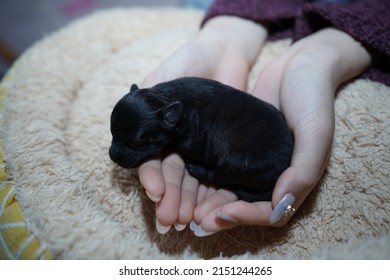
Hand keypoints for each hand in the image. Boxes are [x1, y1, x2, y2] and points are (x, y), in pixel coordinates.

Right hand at [137, 16, 266, 232]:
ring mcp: (197, 147)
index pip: (151, 158)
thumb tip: (128, 134)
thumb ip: (146, 104)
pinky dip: (209, 192)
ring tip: (186, 221)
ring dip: (186, 201)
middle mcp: (175, 142)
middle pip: (170, 175)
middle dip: (169, 198)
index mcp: (157, 129)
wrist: (225, 54)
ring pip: (190, 180)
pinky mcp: (218, 149)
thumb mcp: (162, 77)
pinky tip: (207, 208)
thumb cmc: (189, 60)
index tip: (155, 191)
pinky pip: (213, 174)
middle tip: (170, 219)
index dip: (151, 176)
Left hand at [191, 28, 371, 235]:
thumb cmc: (313, 95)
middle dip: (220, 215)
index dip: (247, 217)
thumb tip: (280, 204)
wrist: (299, 64)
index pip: (270, 212)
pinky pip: (218, 167)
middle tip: (196, 220)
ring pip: (227, 190)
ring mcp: (252, 161)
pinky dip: (203, 179)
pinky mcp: (236, 145)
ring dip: (207, 202)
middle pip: (244, 206)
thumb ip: (304, 169)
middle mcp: (271, 175)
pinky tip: (185, 182)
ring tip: (186, 209)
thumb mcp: (316, 130)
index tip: (223, 213)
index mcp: (293, 179)